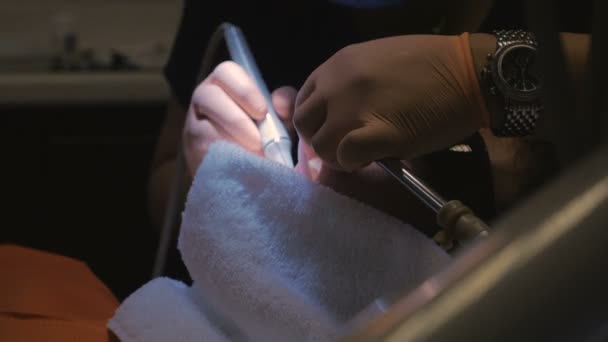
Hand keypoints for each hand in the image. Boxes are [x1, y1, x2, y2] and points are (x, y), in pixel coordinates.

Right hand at [183, 61, 295, 175]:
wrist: (247, 171)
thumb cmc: (265, 135)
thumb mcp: (280, 118)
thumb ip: (286, 105)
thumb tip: (280, 104)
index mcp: (226, 83)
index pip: (226, 71)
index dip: (244, 90)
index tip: (262, 112)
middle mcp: (204, 98)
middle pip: (209, 97)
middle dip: (236, 120)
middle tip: (259, 141)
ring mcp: (193, 125)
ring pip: (204, 128)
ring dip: (231, 143)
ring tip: (253, 157)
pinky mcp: (191, 152)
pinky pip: (203, 153)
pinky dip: (224, 160)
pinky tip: (241, 167)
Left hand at [293, 33, 489, 170]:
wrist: (468, 72)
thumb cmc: (428, 67)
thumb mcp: (376, 60)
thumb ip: (347, 83)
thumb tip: (332, 114)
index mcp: (337, 65)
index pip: (303, 100)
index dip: (315, 121)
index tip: (331, 130)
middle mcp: (338, 85)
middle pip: (305, 125)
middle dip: (320, 141)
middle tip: (344, 147)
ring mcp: (356, 109)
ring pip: (321, 146)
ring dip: (337, 157)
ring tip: (361, 155)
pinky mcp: (379, 133)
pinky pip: (346, 157)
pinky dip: (354, 163)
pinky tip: (372, 158)